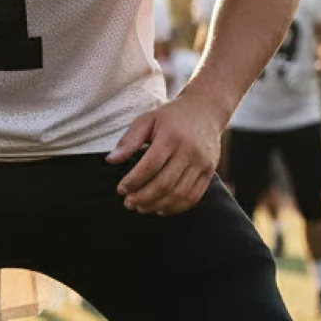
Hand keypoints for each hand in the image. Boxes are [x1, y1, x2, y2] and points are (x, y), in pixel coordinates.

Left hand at [105, 93, 223, 214]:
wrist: (206, 111)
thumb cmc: (171, 117)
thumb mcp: (147, 120)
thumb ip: (129, 141)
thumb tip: (111, 160)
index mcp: (171, 136)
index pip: (150, 166)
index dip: (133, 181)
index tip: (121, 190)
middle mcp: (189, 151)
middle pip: (165, 183)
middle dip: (143, 198)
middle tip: (128, 203)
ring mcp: (202, 163)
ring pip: (179, 194)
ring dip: (157, 205)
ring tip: (141, 208)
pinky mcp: (209, 172)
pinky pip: (193, 197)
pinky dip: (176, 208)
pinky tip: (161, 209)